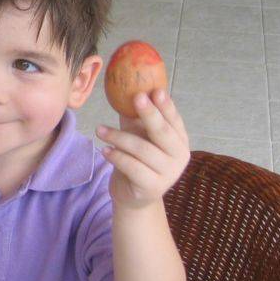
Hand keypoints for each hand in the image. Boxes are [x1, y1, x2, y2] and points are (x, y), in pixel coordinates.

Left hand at [97, 89, 189, 209]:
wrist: (133, 195)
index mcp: (179, 139)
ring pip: (143, 150)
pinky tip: (104, 150)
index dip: (165, 105)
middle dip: (149, 113)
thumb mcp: (137, 134)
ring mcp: (168, 174)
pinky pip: (133, 167)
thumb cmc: (137, 159)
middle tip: (136, 97)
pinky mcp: (152, 187)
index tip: (155, 90)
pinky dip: (117, 156)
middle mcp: (179, 156)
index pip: (174, 120)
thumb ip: (136, 115)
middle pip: (163, 132)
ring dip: (119, 137)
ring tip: (100, 130)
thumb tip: (124, 86)